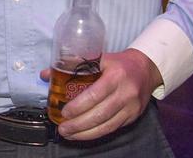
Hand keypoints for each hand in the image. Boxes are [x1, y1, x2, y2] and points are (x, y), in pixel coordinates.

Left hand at [39, 49, 160, 140]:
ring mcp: (131, 107)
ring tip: (70, 134)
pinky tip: (84, 134)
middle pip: (100, 114)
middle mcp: (126, 92)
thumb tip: (46, 75)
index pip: (95, 95)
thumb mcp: (98, 58)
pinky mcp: (134, 116)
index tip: (64, 113)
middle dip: (79, 124)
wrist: (146, 69)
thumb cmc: (118, 63)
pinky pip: (113, 128)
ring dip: (86, 133)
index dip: (78, 107)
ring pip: (107, 125)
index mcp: (115, 76)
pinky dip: (97, 133)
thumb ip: (72, 66)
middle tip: (63, 128)